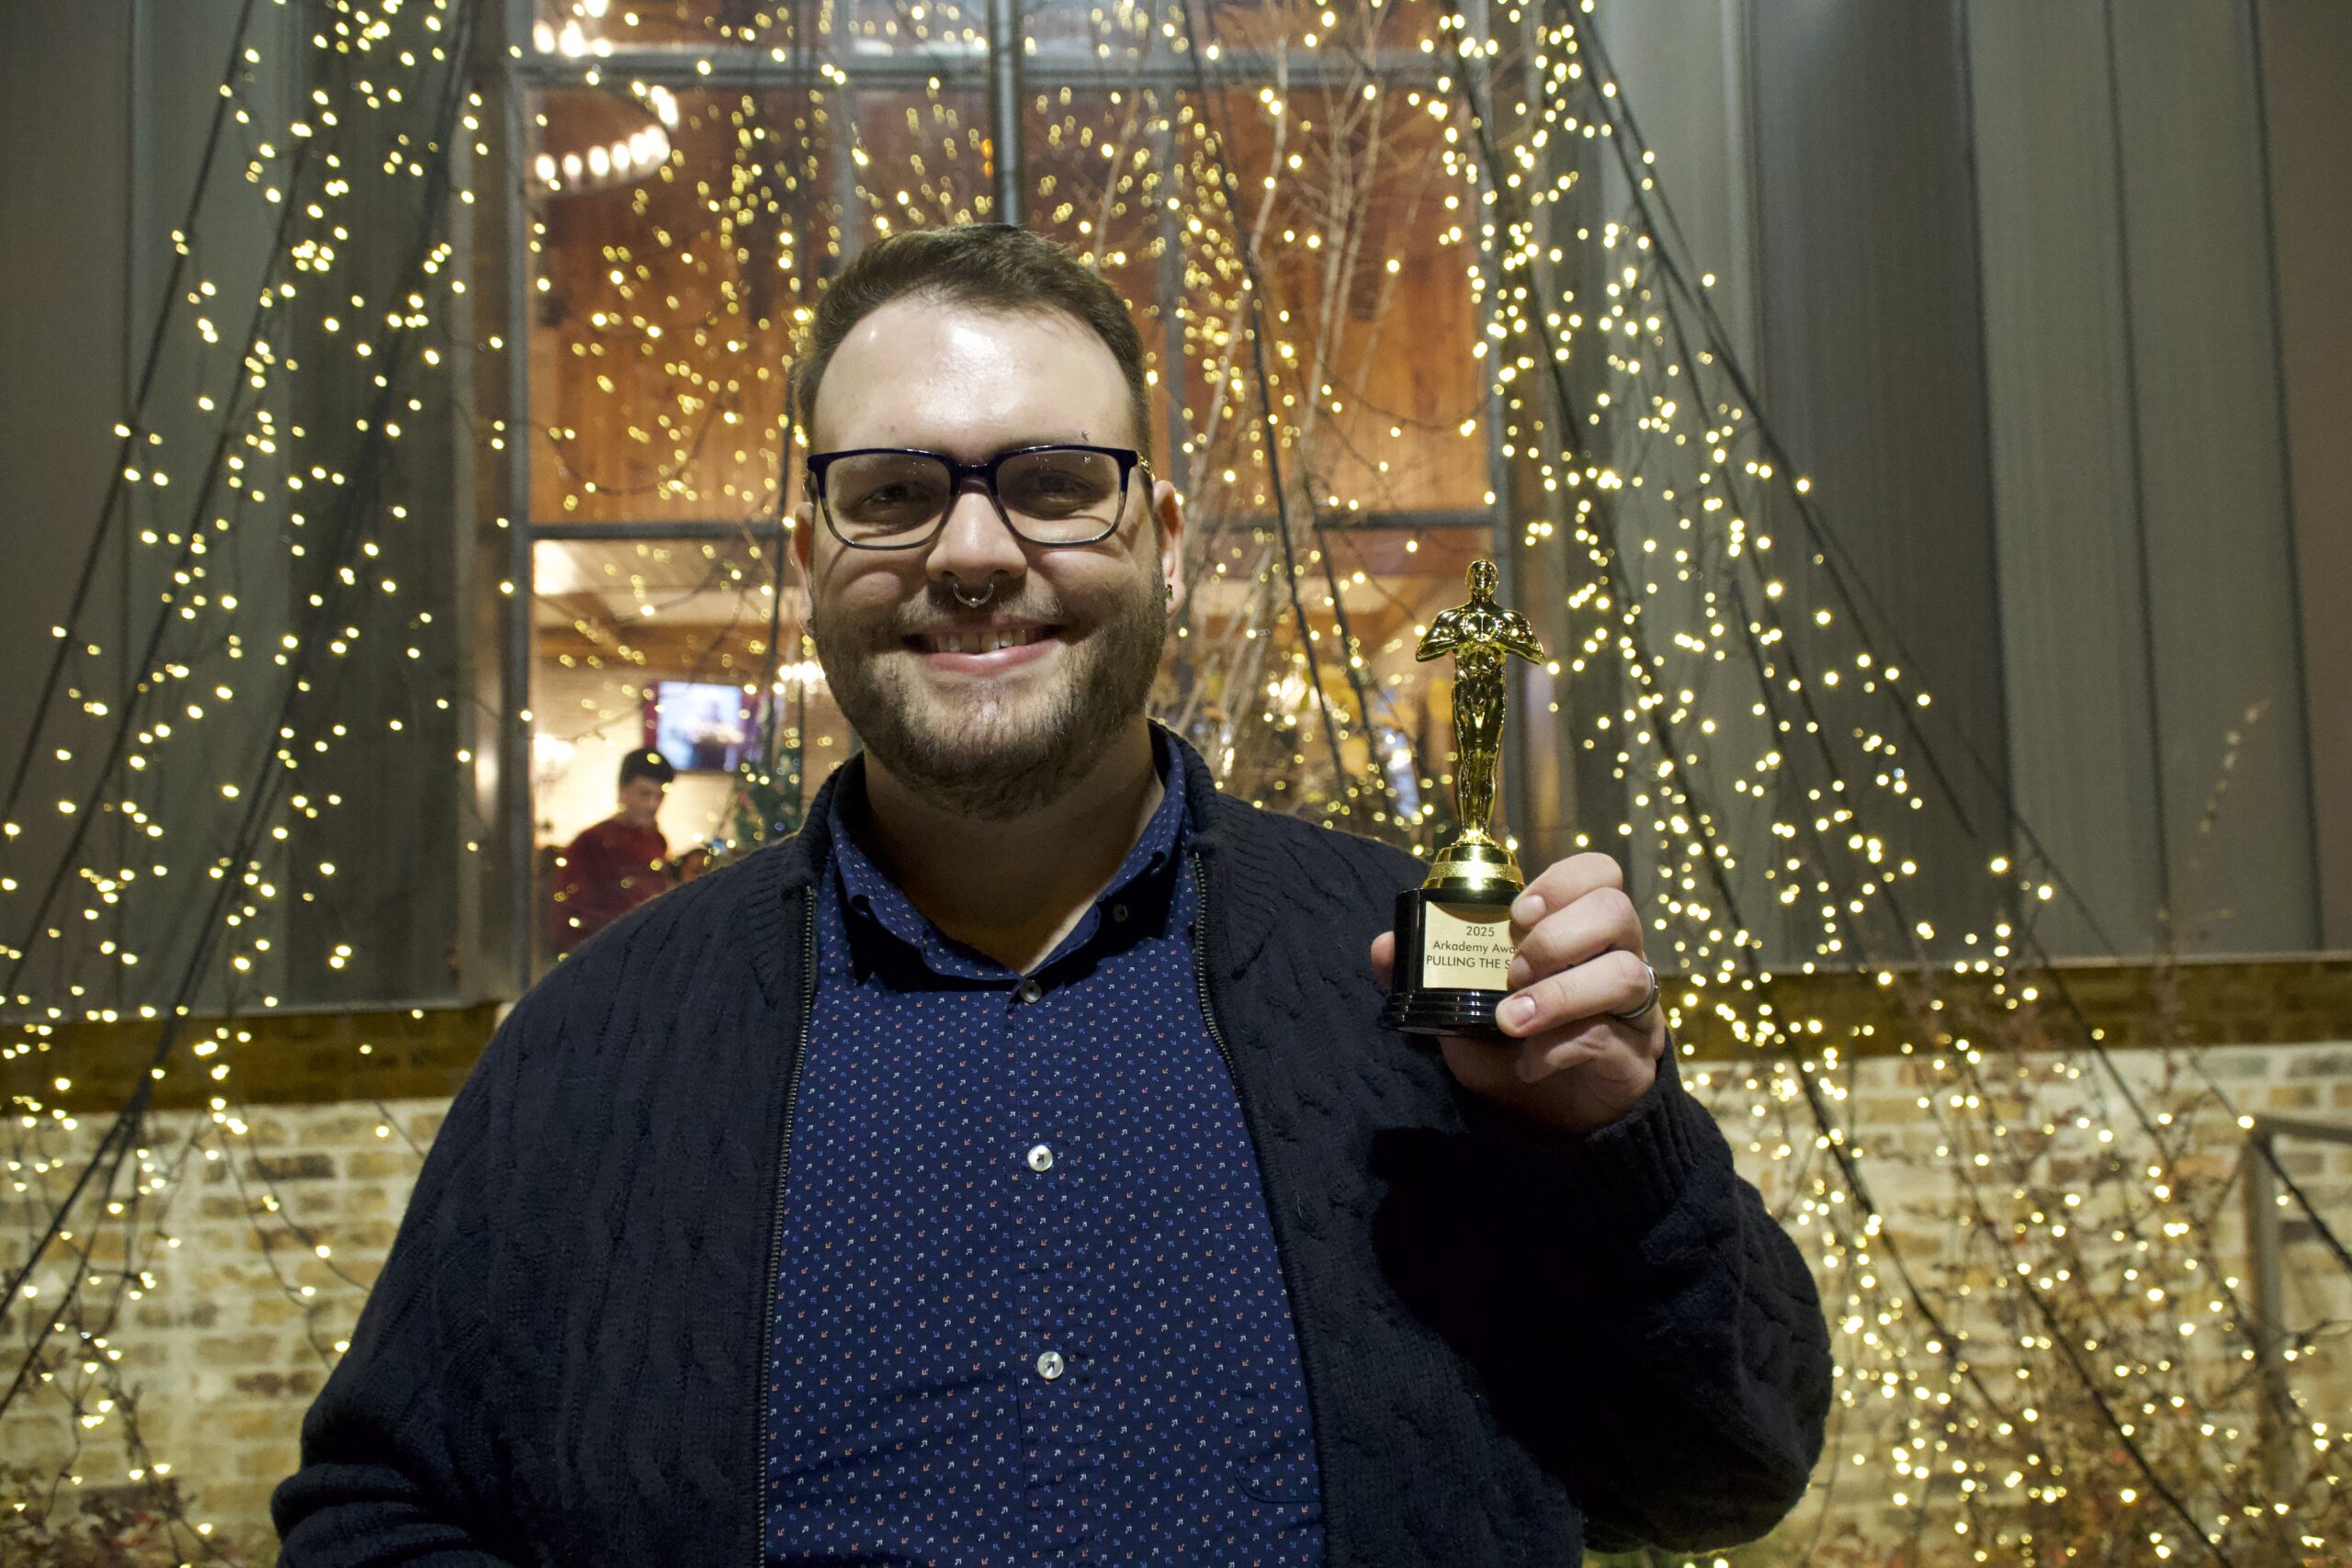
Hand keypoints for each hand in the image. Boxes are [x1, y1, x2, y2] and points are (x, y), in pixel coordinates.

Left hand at [1370, 852, 1667, 1135]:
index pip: (1598, 874)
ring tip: (1511, 1020)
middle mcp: (1617, 958)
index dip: (1564, 881)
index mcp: (1579, 930)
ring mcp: (1633, 1008)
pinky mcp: (1636, 1058)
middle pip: (1617, 911)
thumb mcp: (1461, 1006)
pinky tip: (1527, 1065)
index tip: (1518, 912)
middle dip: (1557, 936)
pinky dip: (1559, 1047)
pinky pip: (1611, 1037)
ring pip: (1627, 972)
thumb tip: (1383, 948)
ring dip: (1560, 993)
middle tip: (1512, 971)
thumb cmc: (1508, 1046)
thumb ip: (1425, 973)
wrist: (1541, 1119)